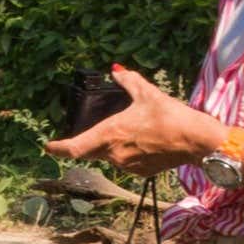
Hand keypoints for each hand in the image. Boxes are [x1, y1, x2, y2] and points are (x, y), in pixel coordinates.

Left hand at [40, 65, 226, 175]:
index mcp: (110, 134)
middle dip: (88, 142)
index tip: (48, 147)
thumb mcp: (147, 93)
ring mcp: (127, 166)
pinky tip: (145, 141)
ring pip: (110, 156)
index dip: (58, 148)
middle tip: (91, 131)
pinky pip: (126, 162)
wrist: (195, 141)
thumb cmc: (169, 115)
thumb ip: (128, 81)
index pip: (74, 148)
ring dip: (113, 145)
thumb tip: (116, 71)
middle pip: (92, 151)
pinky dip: (129, 152)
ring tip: (133, 130)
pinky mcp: (141, 173)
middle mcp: (114, 154)